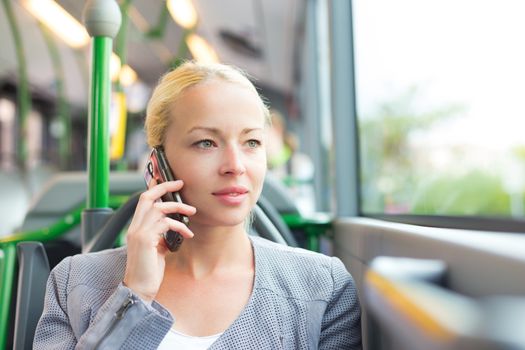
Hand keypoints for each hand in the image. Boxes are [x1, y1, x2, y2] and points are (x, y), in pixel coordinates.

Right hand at [123, 180, 195, 301]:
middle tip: (180, 184)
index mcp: (136, 228)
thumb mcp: (156, 249)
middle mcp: (135, 227)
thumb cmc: (149, 271)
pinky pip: (166, 224)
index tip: (167, 180)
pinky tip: (188, 234)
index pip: (143, 201)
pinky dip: (180, 225)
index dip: (155, 188)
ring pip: (159, 208)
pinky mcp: (146, 240)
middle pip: (147, 197)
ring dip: (179, 207)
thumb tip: (173, 227)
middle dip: (164, 187)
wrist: (139, 289)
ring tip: (193, 211)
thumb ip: (161, 236)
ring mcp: (139, 233)